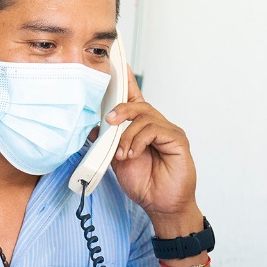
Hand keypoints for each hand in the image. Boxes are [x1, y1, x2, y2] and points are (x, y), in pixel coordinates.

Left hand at [104, 67, 202, 235]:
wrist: (161, 205)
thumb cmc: (143, 184)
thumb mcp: (116, 160)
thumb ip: (106, 142)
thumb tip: (89, 127)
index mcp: (141, 127)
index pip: (132, 97)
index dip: (125, 79)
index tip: (116, 61)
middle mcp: (155, 124)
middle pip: (136, 103)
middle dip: (119, 109)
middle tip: (107, 122)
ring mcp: (168, 130)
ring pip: (144, 116)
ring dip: (126, 134)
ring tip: (121, 153)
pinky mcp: (177, 139)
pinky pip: (154, 129)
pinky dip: (139, 140)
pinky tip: (132, 154)